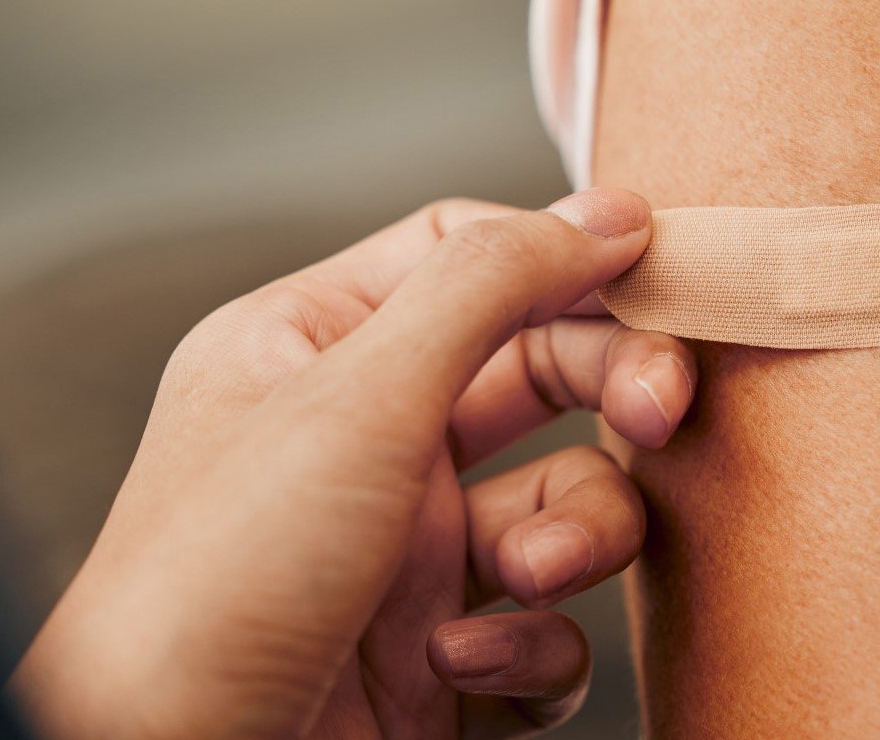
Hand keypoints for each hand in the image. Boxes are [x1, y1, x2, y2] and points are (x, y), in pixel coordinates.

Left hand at [11, 189, 696, 738]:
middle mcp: (365, 443)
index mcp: (314, 350)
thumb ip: (485, 289)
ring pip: (565, 510)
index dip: (565, 254)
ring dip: (574, 540)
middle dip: (612, 388)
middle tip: (661, 410)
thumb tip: (603, 214)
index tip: (664, 269)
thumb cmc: (216, 582)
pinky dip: (529, 651)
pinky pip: (546, 635)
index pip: (464, 256)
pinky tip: (459, 664)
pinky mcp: (440, 662)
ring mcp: (406, 558)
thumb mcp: (356, 399)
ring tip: (525, 580)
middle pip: (541, 372)